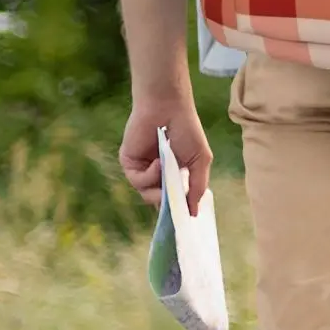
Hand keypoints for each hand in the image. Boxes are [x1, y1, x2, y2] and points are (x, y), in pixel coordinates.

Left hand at [120, 95, 211, 217]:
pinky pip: (137, 181)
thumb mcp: (200, 160)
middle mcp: (157, 174)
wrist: (168, 108)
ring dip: (159, 187)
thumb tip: (194, 213)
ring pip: (147, 194)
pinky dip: (149, 175)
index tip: (183, 221)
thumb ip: (197, 187)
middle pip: (159, 201)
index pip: (173, 199)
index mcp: (174, 173)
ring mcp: (142, 170)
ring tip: (167, 170)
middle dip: (167, 204)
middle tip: (175, 204)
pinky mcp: (129, 164)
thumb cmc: (188, 130)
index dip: (177, 210)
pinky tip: (158, 162)